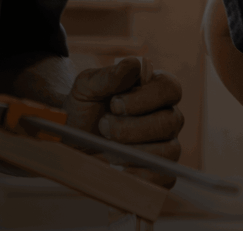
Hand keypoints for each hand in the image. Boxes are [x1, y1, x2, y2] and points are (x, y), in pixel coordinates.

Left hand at [64, 56, 186, 187]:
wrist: (71, 136)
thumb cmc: (83, 106)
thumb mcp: (87, 86)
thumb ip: (108, 75)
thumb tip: (133, 64)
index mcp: (155, 90)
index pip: (170, 88)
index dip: (146, 98)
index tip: (115, 104)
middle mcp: (167, 116)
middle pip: (171, 122)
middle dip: (132, 128)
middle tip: (104, 126)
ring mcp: (166, 145)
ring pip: (169, 151)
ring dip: (133, 152)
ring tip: (108, 148)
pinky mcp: (159, 171)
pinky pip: (165, 178)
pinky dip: (141, 175)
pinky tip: (120, 168)